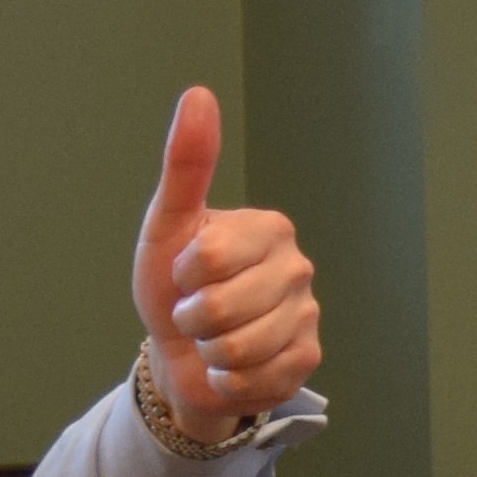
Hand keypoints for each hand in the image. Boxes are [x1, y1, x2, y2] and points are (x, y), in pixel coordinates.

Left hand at [127, 85, 319, 443]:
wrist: (181, 351)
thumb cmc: (174, 283)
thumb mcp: (169, 224)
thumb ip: (186, 165)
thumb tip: (199, 94)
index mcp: (269, 228)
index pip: (212, 258)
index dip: (182, 276)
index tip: (184, 274)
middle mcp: (298, 267)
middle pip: (226, 309)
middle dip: (193, 320)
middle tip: (195, 312)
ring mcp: (307, 316)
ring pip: (241, 349)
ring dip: (210, 354)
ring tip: (212, 340)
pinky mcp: (307, 361)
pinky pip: (257, 382)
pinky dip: (229, 382)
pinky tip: (230, 367)